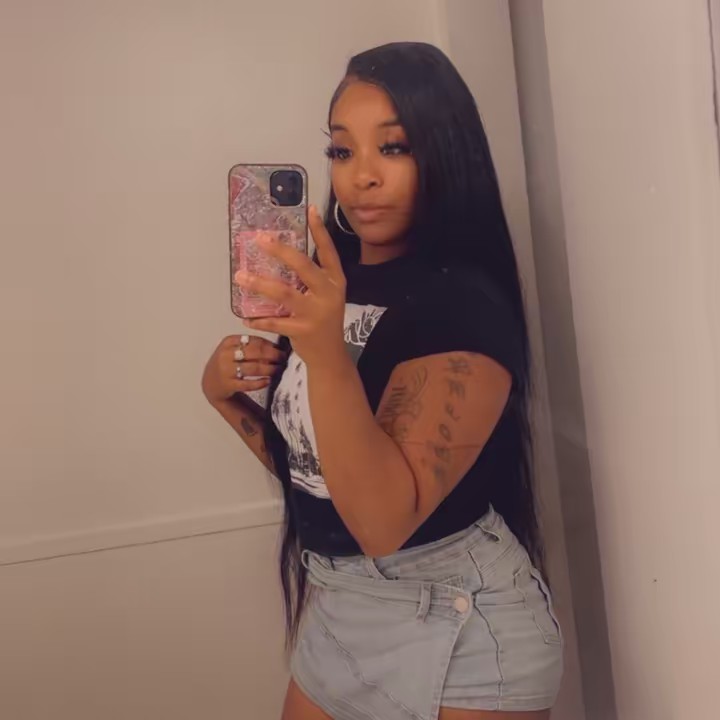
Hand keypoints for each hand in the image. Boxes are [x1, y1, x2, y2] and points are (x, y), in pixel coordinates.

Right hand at [201, 334, 286, 405]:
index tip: (280, 348)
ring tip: (278, 369)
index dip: (270, 344)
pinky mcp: (228, 385)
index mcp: (229, 342)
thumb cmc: (227, 363)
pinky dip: (261, 382)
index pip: (254, 340)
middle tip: (282, 358)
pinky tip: (268, 381)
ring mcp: (226, 370)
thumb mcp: (233, 349)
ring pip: (254, 368)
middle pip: (255, 352)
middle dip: (273, 355)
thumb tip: (276, 346)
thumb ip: (250, 346)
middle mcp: (226, 354)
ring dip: (269, 369)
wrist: (211, 384)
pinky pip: (249, 384)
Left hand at [234, 205, 346, 366]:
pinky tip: (246, 316)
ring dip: (260, 284)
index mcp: (336, 281)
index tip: (309, 209)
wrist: (331, 356)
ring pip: (284, 293)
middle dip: (281, 251)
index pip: (328, 251)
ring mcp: (316, 313)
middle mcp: (329, 294)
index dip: (319, 231)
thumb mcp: (325, 296)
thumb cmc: (323, 320)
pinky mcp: (302, 331)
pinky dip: (258, 319)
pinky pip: (275, 322)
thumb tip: (279, 255)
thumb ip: (309, 279)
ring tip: (241, 276)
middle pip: (304, 267)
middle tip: (260, 240)